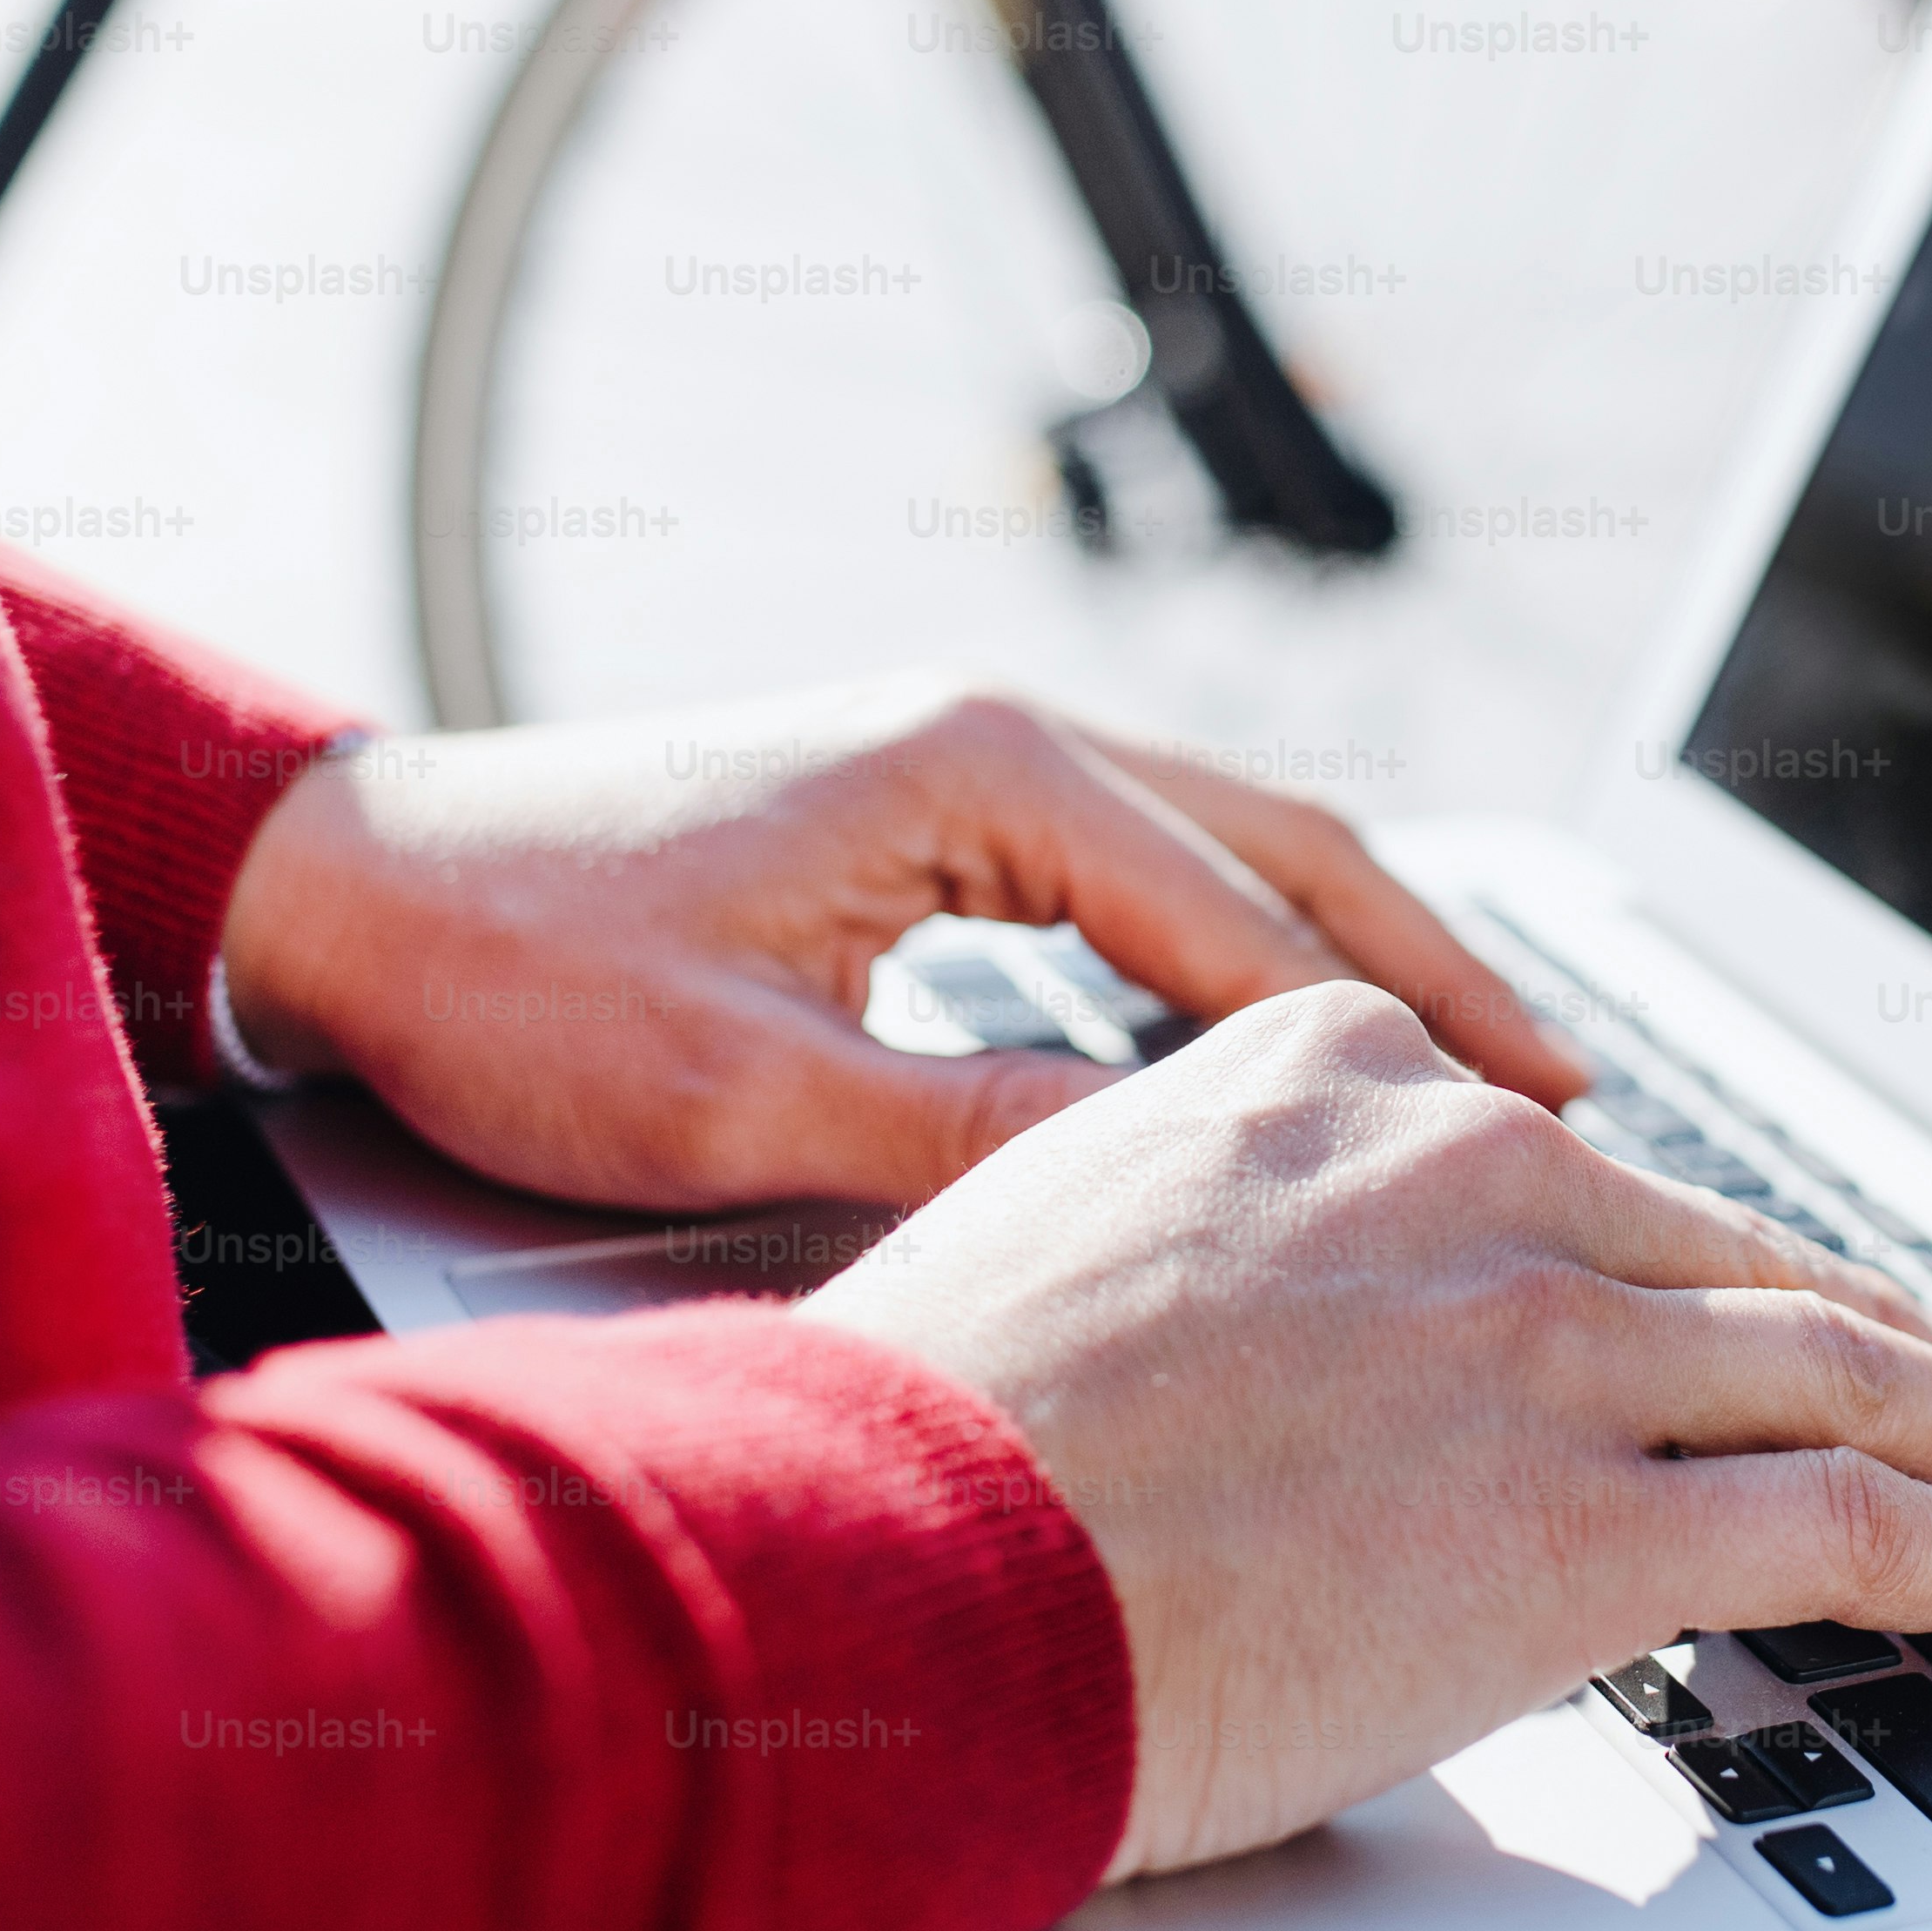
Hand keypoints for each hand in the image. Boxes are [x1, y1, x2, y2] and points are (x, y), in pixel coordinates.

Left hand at [217, 680, 1586, 1212]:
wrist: (358, 888)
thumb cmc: (515, 973)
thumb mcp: (742, 1090)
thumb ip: (960, 1135)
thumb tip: (1164, 1194)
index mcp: (982, 769)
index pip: (1248, 928)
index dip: (1388, 1052)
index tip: (1507, 1151)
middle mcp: (1000, 736)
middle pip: (1293, 851)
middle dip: (1437, 975)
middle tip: (1573, 1094)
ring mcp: (968, 763)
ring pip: (1233, 854)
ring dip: (1358, 959)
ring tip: (1485, 1071)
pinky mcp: (930, 815)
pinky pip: (1145, 876)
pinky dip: (1247, 953)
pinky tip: (1287, 1046)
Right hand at [801, 984, 1931, 1879]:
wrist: (880, 1558)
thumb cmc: (920, 1436)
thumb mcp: (1071, 1236)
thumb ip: (1224, 1243)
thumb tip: (1280, 1329)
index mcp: (1329, 1077)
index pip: (1569, 1155)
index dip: (1689, 1233)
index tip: (1750, 1268)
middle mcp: (1464, 1175)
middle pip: (1731, 1251)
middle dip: (1874, 1322)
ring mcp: (1544, 1342)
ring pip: (1832, 1365)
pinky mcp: (1592, 1520)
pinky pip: (1842, 1519)